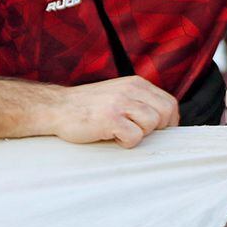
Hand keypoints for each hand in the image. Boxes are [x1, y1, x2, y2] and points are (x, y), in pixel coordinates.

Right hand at [51, 75, 179, 147]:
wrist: (57, 108)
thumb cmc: (88, 106)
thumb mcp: (119, 94)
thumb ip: (139, 101)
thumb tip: (164, 121)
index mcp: (136, 84)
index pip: (169, 103)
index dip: (168, 121)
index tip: (157, 131)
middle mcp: (131, 90)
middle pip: (165, 113)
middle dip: (157, 129)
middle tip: (138, 133)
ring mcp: (121, 103)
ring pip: (152, 124)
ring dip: (139, 134)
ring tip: (121, 132)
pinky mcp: (110, 118)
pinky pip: (134, 136)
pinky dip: (126, 142)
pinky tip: (112, 137)